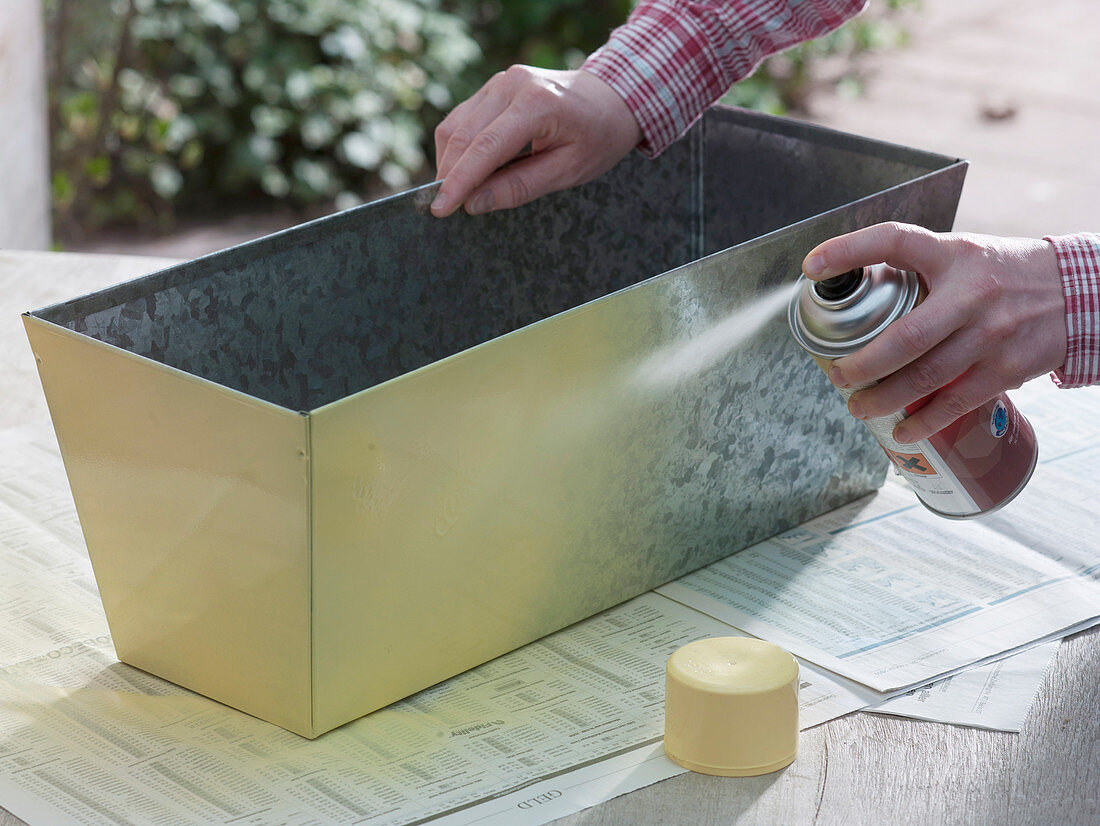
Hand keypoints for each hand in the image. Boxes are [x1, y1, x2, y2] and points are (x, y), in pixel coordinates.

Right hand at [430, 66, 641, 216]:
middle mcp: (512, 84)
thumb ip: (520, 187)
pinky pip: (463, 118)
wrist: (614, 97)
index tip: (440, 209)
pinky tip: (469, 170)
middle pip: (462, 136)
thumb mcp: (568, 171)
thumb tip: (475, 203)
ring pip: (455, 126)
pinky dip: (459, 147)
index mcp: (537, 103)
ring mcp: (500, 81)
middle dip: (449, 176)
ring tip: (458, 193)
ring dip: (450, 163)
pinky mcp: (494, 86)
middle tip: (445, 210)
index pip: (485, 148)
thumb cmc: (599, 137)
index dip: (459, 182)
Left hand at [801, 222, 1065, 442]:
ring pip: (926, 377)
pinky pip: (956, 402)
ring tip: (858, 407)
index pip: (895, 241)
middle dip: (862, 364)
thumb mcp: (960, 254)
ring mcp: (991, 334)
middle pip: (905, 336)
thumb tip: (851, 286)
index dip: (849, 250)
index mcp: (952, 255)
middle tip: (838, 376)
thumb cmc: (1001, 274)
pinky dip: (925, 421)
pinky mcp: (1007, 368)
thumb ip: (914, 268)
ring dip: (884, 399)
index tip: (812, 267)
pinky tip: (902, 430)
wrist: (1078, 292)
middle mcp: (970, 294)